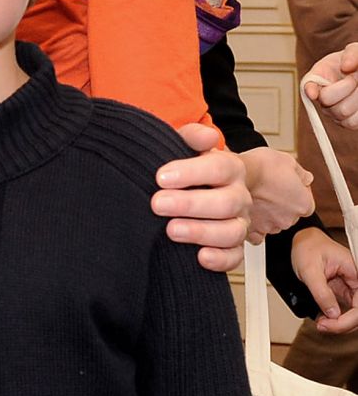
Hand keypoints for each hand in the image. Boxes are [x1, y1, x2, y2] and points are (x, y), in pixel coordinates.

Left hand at [154, 125, 250, 272]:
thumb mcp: (184, 146)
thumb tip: (207, 136)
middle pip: (225, 202)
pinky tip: (200, 257)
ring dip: (201, 232)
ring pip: (231, 231)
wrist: (191, 190)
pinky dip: (220, 260)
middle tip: (158, 204)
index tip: (161, 177)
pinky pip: (235, 257)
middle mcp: (238, 196)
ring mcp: (238, 222)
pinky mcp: (232, 246)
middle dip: (190, 204)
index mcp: (229, 168)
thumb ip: (192, 136)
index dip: (191, 172)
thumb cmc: (186, 169)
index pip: (218, 168)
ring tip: (171, 230)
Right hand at [240, 147, 313, 242]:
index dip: (296, 192)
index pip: (306, 202)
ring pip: (272, 223)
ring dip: (267, 214)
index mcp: (303, 204)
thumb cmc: (261, 167)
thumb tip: (306, 178)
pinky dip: (253, 227)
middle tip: (269, 190)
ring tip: (256, 199)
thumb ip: (302, 174)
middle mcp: (289, 219)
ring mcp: (270, 227)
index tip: (287, 185)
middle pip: (289, 214)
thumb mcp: (288, 161)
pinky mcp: (251, 231)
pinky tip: (249, 214)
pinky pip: (256, 234)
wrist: (236, 175)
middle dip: (281, 204)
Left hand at [290, 228, 357, 331]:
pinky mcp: (344, 291)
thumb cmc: (307, 248)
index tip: (330, 324)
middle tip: (323, 326)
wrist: (300, 241)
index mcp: (355, 271)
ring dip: (339, 323)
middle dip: (343, 324)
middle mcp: (357, 280)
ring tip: (322, 323)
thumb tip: (333, 314)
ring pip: (353, 313)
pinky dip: (335, 318)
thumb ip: (321, 293)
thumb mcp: (310, 270)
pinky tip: (324, 319)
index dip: (349, 319)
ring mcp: (351, 287)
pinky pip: (345, 310)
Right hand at [302, 42, 357, 126]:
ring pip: (342, 113)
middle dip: (347, 86)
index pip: (307, 85)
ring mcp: (333, 112)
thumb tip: (346, 67)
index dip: (309, 89)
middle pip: (327, 101)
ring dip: (357, 98)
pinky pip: (353, 122)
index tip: (313, 92)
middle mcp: (321, 98)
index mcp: (317, 78)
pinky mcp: (347, 122)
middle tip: (355, 78)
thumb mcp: (355, 51)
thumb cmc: (355, 62)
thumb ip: (352, 53)